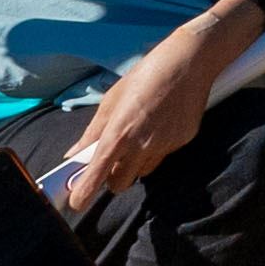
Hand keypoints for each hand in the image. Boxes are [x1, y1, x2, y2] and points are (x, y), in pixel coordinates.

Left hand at [52, 0, 253, 210]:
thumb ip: (93, 132)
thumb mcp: (112, 100)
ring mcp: (165, 145)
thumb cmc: (145, 75)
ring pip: (143, 171)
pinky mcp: (183, 141)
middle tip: (112, 161)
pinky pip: (163, 155)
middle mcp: (142, 144)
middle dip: (112, 178)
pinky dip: (156, 148)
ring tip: (140, 136)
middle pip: (120, 184)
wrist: (190, 61)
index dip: (84, 194)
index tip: (76, 203)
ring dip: (135, 164)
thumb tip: (74, 155)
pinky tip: (161, 124)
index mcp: (119, 132)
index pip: (97, 175)